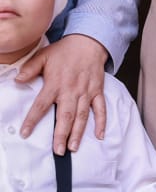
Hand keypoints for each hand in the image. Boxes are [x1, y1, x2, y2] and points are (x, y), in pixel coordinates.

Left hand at [18, 34, 108, 153]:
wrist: (89, 42)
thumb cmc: (65, 51)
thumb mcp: (43, 56)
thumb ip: (30, 69)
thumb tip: (18, 80)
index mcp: (56, 83)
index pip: (42, 105)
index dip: (33, 119)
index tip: (26, 133)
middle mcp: (71, 90)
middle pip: (66, 115)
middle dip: (61, 134)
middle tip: (58, 150)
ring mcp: (86, 91)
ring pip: (82, 115)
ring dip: (78, 132)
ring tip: (73, 147)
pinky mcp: (97, 91)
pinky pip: (100, 108)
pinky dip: (101, 121)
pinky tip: (99, 134)